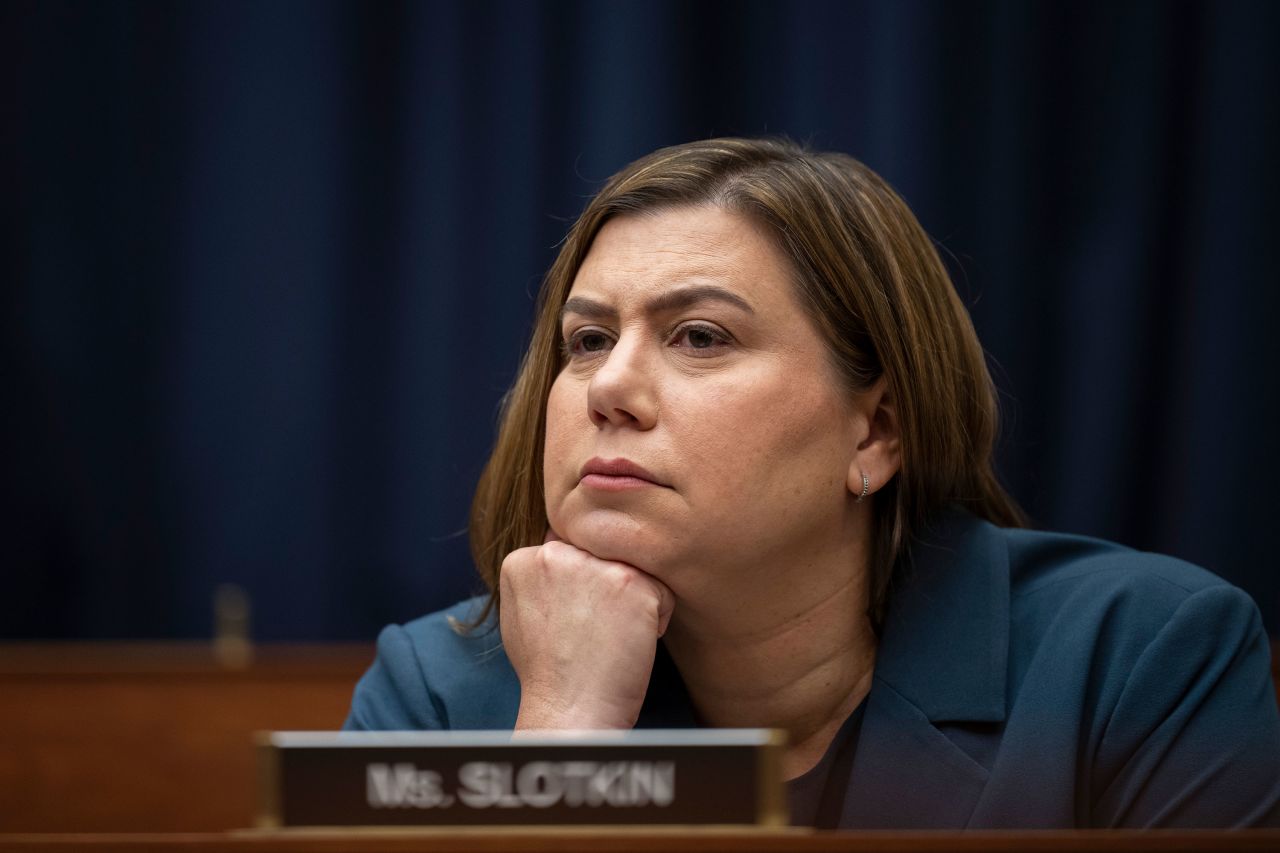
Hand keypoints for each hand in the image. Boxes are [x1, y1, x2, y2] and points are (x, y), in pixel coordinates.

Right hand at [500, 532, 674, 730]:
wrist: (570, 709)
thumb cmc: (548, 673)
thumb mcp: (521, 613)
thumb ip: (539, 577)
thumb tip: (558, 550)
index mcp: (524, 559)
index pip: (571, 553)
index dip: (580, 588)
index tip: (572, 622)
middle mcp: (555, 553)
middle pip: (602, 556)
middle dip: (605, 588)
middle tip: (593, 632)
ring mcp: (594, 565)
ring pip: (632, 570)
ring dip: (631, 601)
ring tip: (610, 636)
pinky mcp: (631, 582)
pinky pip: (660, 592)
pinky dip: (656, 620)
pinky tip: (629, 643)